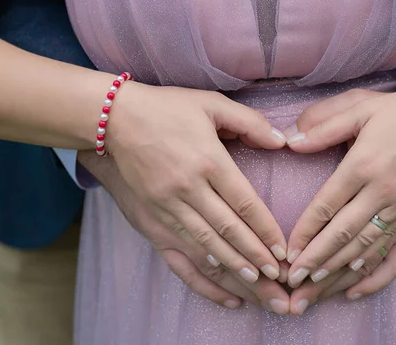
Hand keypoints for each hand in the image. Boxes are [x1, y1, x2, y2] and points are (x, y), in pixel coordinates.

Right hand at [105, 84, 287, 283]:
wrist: (113, 120)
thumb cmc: (166, 109)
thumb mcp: (210, 103)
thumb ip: (250, 122)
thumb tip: (282, 142)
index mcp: (208, 161)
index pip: (244, 204)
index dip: (266, 230)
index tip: (283, 251)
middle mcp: (188, 189)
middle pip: (228, 231)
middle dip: (256, 258)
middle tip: (279, 280)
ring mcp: (167, 208)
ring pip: (207, 248)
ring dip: (233, 270)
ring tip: (258, 288)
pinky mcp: (152, 222)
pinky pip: (179, 257)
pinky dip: (201, 277)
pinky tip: (222, 292)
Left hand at [283, 86, 395, 294]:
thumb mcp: (361, 106)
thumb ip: (325, 125)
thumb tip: (290, 141)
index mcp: (364, 165)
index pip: (327, 206)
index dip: (305, 232)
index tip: (286, 253)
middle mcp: (384, 193)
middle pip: (343, 235)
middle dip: (314, 261)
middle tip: (290, 282)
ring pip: (365, 250)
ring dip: (337, 273)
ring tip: (312, 291)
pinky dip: (377, 277)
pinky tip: (355, 291)